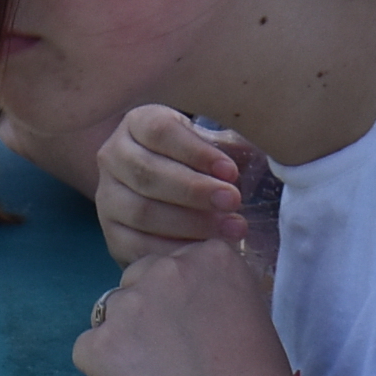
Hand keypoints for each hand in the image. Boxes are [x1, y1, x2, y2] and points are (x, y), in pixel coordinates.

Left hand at [73, 230, 318, 375]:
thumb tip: (179, 311)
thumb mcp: (249, 316)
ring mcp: (128, 305)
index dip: (181, 303)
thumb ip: (211, 298)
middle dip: (147, 314)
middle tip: (172, 361)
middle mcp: (166, 269)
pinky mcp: (99, 344)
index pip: (176, 265)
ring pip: (110, 315)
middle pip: (138, 281)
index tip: (196, 334)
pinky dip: (106, 375)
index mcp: (211, 257)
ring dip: (124, 342)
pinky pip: (89, 351)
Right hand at [95, 106, 264, 270]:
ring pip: (141, 211)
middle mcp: (112, 157)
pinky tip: (205, 251)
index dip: (196, 152)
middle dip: (194, 190)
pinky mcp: (112, 234)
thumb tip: (269, 143)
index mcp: (136, 124)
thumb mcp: (213, 144)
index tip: (231, 171)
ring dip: (190, 223)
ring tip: (233, 228)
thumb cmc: (201, 163)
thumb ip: (232, 144)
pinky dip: (173, 250)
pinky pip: (136, 246)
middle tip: (234, 201)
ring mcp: (107, 197)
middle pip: (147, 173)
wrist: (174, 195)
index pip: (159, 131)